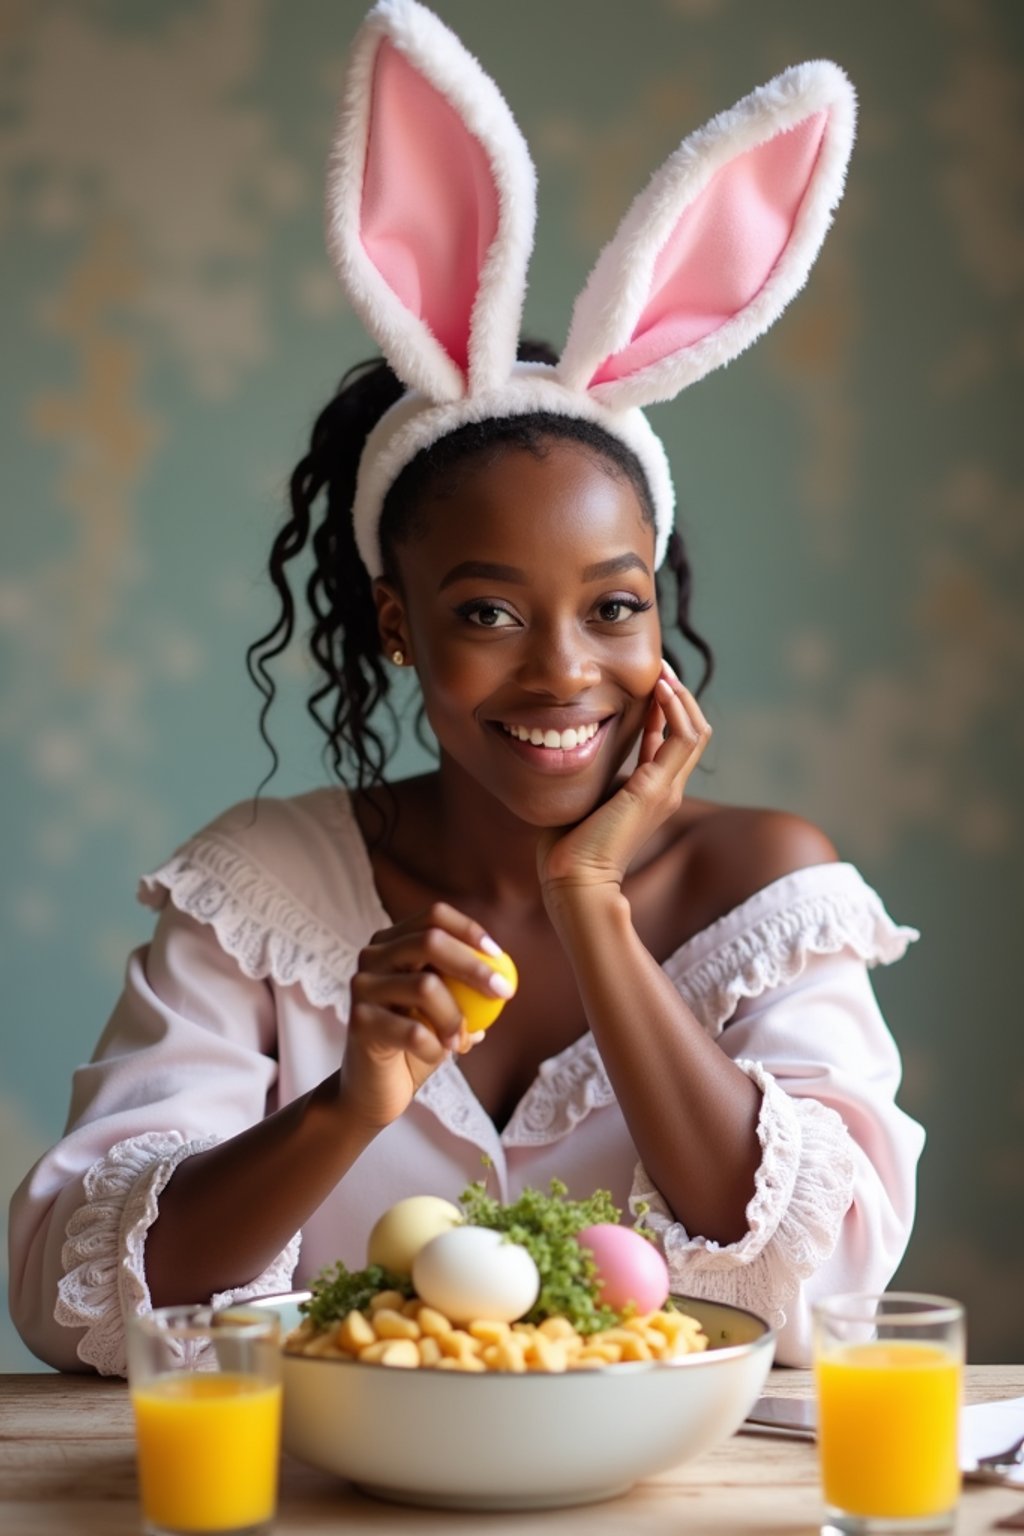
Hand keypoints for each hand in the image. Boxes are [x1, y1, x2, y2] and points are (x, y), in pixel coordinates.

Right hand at [337, 903, 507, 1131]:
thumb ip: (465, 987)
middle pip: (429, 941)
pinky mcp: (359, 1021)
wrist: (374, 1088)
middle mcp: (372, 956)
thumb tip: (504, 969)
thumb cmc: (416, 1042)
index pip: (434, 916)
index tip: (498, 955)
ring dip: (456, 1018)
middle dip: (474, 966)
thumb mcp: (445, 1008)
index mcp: (393, 942)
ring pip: (425, 986)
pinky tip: (438, 1054)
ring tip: (462, 1040)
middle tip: (502, 991)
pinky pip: (414, 1030)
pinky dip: (437, 1046)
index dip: (468, 930)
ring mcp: (362, 986)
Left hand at [538, 661, 711, 902]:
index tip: (648, 677)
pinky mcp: (657, 789)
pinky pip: (684, 737)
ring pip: (696, 729)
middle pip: (693, 729)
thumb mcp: (585, 792)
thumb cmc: (568, 844)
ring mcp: (667, 790)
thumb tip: (576, 741)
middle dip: (678, 693)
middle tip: (658, 665)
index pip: (672, 738)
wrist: (573, 879)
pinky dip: (676, 709)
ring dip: (681, 695)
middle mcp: (667, 789)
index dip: (664, 705)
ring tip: (661, 670)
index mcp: (652, 790)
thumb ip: (594, 769)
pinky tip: (659, 688)